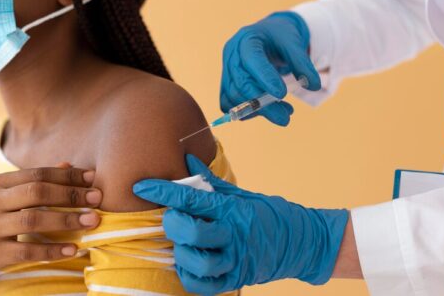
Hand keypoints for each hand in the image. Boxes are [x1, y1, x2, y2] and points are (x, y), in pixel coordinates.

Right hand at [0, 165, 102, 288]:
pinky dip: (52, 251)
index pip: (37, 174)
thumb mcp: (5, 196)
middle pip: (36, 193)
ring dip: (67, 220)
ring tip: (93, 221)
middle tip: (97, 198)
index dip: (66, 175)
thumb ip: (35, 181)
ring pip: (33, 221)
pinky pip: (27, 251)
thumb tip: (70, 164)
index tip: (92, 178)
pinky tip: (73, 249)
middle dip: (71, 195)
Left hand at [133, 155, 347, 293]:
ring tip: (181, 244)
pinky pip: (204, 284)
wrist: (302, 241)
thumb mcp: (240, 193)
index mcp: (231, 208)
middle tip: (172, 219)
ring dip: (181, 252)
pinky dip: (188, 276)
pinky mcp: (238, 278)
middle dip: (173, 224)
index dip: (162, 191)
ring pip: (197, 261)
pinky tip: (187, 263)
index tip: (141, 186)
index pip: (190, 197)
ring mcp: (236, 259)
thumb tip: (187, 160)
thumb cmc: (268, 213)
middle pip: (191, 231)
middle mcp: (232, 233)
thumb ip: (210, 181)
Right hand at [221, 11, 320, 125]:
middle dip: (262, 105)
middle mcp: (232, 55)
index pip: (252, 60)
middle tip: (285, 118)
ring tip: (284, 113)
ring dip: (258, 110)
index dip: (265, 78)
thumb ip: (302, 63)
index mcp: (247, 39)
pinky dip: (247, 111)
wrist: (268, 36)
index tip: (282, 94)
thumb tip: (314, 86)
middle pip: (241, 83)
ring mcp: (226, 70)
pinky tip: (267, 111)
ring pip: (234, 96)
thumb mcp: (294, 43)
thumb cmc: (280, 37)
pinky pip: (229, 102)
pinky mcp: (227, 84)